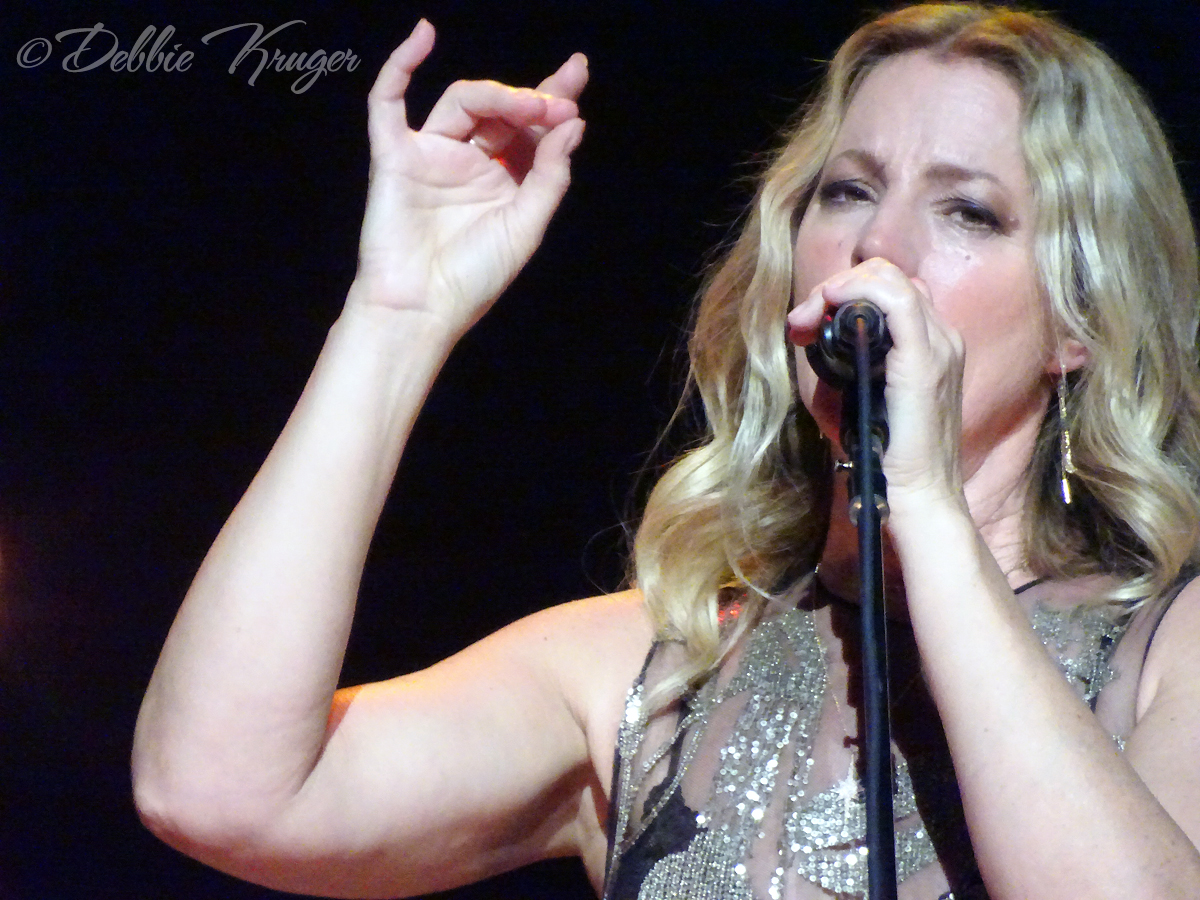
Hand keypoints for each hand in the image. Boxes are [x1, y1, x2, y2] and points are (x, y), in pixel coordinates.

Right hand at [350, 20, 587, 337]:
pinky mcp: (394, 156)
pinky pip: (389, 101)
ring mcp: (431, 156)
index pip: (529, 129)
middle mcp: (469, 163)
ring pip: (463, 102)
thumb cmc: (473, 278)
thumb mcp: (526, 226)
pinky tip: (424, 35)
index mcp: (503, 181)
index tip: (577, 73)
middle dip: (533, 101)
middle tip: (559, 104)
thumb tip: (574, 125)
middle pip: (500, 110)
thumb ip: (550, 175)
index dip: (552, 99)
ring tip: (530, 105)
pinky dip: (401, 64)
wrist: (422, 309)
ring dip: (498, 95)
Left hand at [787, 258, 965, 504]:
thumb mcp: (858, 400)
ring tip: (807, 316)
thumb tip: (812, 338)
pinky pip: (896, 299)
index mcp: (930, 345)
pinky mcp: (926, 360)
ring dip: (839, 287)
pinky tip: (830, 301)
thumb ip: (843, 365)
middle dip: (835, 287)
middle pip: (887, 277)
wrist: (918, 494)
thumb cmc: (885, 456)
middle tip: (800, 319)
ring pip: (890, 278)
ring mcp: (939, 346)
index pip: (890, 290)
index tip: (805, 322)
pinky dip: (858, 290)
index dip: (844, 292)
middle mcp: (942, 338)